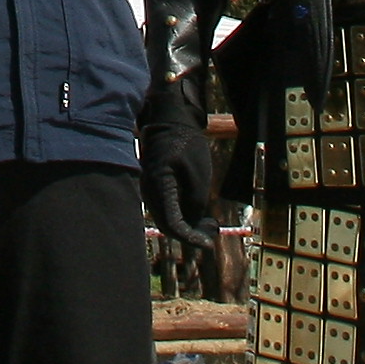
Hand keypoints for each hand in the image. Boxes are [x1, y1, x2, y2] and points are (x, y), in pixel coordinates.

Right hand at [142, 95, 225, 258]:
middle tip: (214, 230)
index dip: (190, 238)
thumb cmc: (185, 142)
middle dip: (192, 234)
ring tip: (211, 223)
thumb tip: (193, 222)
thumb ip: (196, 201)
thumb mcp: (198, 172)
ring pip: (168, 219)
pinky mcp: (156, 188)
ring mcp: (151, 190)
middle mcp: (150, 192)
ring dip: (189, 226)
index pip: (172, 224)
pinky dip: (184, 216)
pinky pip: (168, 209)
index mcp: (159, 187)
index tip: (210, 244)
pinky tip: (201, 214)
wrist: (168, 119)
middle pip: (168, 226)